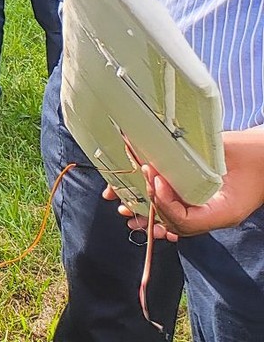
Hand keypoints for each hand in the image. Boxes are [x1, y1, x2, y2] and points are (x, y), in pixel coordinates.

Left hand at [112, 130, 263, 237]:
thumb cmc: (252, 153)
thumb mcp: (227, 154)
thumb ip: (197, 159)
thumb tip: (163, 151)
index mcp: (224, 211)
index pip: (186, 220)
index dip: (165, 203)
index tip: (155, 180)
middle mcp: (214, 216)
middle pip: (175, 224)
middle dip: (150, 207)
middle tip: (133, 188)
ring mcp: (208, 211)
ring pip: (173, 222)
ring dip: (148, 214)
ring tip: (124, 208)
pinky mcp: (202, 202)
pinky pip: (177, 213)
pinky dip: (157, 210)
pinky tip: (137, 208)